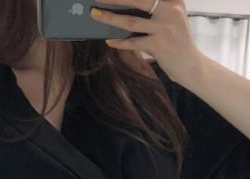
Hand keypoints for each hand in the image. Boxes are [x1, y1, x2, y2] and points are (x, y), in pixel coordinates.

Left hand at [90, 0, 205, 84]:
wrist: (190, 64)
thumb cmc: (176, 41)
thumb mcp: (172, 19)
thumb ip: (156, 10)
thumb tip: (126, 8)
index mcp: (173, 1)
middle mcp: (170, 10)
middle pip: (139, 0)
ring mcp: (164, 28)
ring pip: (131, 21)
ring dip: (110, 18)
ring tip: (95, 15)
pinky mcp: (158, 45)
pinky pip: (133, 42)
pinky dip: (120, 42)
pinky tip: (109, 41)